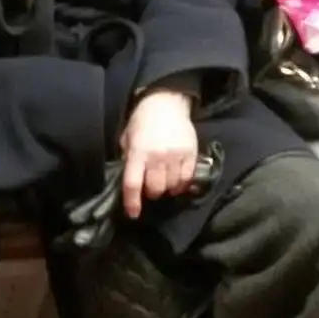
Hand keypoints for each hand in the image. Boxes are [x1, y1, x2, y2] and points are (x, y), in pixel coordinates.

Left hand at [120, 90, 197, 218]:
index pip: (132, 183)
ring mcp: (175, 155)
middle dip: (151, 193)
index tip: (133, 214)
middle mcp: (157, 156)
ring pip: (172, 186)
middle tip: (150, 188)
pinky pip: (187, 179)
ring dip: (166, 189)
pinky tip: (176, 181)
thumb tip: (131, 180)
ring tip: (164, 183)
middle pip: (155, 188)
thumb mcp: (127, 139)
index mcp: (138, 152)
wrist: (166, 103)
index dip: (132, 202)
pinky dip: (181, 185)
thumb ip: (128, 159)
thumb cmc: (142, 122)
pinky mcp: (191, 154)